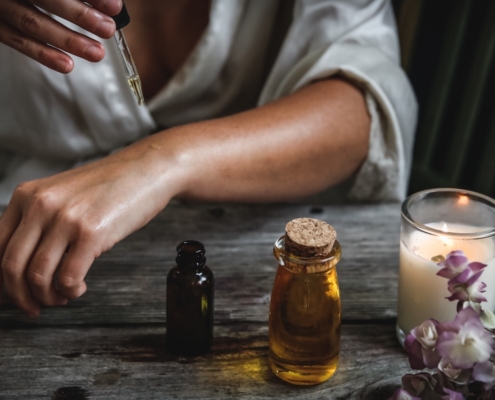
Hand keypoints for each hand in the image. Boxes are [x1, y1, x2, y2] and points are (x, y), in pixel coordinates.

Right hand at [0, 0, 121, 72]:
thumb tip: (111, 3)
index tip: (115, 6)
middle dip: (80, 15)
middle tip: (107, 28)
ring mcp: (1, 6)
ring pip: (32, 23)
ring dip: (68, 40)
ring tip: (96, 52)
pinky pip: (17, 41)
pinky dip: (43, 54)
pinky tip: (67, 64)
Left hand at [0, 145, 180, 316]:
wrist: (146, 169)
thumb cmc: (110, 186)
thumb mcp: (63, 195)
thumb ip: (40, 221)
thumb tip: (26, 265)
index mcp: (26, 195)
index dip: (1, 280)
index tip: (8, 297)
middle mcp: (40, 205)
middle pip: (11, 266)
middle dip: (19, 296)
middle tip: (33, 308)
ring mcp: (65, 218)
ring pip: (37, 276)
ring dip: (47, 297)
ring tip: (63, 297)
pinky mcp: (91, 233)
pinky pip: (67, 278)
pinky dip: (71, 291)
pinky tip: (80, 287)